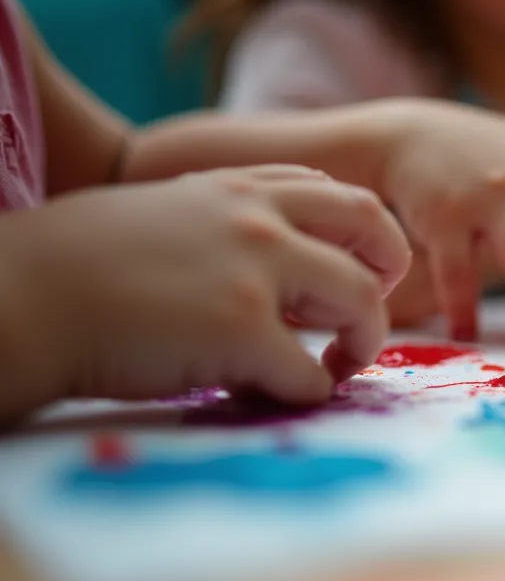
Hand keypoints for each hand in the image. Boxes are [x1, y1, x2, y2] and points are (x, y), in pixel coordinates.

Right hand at [11, 166, 409, 406]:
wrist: (22, 295)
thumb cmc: (77, 264)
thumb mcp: (166, 215)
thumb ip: (228, 228)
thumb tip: (279, 278)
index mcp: (237, 186)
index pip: (335, 193)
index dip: (363, 234)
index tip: (360, 267)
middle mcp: (259, 217)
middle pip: (372, 229)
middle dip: (391, 272)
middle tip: (370, 318)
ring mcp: (257, 270)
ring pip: (362, 300)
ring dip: (363, 341)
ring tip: (339, 367)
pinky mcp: (244, 329)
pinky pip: (310, 373)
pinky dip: (310, 391)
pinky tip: (284, 394)